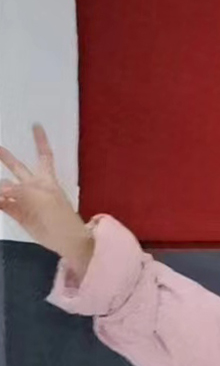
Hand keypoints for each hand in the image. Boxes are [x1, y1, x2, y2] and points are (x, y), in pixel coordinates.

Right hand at [0, 124, 93, 273]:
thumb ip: (20, 190)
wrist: (67, 240)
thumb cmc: (61, 216)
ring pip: (6, 187)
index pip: (43, 155)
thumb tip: (1, 187)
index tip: (36, 125)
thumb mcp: (43, 198)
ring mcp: (26, 200)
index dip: (40, 140)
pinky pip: (3, 203)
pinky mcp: (19, 214)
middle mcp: (34, 187)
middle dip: (6, 157)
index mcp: (46, 179)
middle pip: (18, 168)